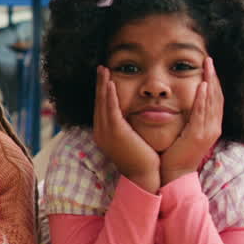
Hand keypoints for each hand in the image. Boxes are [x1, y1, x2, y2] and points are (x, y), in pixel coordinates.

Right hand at [93, 66, 159, 192]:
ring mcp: (105, 132)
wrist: (144, 176)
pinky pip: (110, 109)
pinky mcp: (115, 132)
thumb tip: (133, 116)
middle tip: (101, 67)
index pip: (102, 107)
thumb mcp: (131, 140)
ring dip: (102, 84)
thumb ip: (128, 127)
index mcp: (104, 133)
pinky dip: (109, 95)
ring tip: (104, 69)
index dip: (102, 91)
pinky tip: (110, 82)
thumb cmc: (143, 160)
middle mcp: (101, 131)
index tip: (105, 77)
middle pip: (98, 102)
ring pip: (102, 103)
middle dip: (99, 83)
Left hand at [160, 57, 222, 185]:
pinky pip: (202, 113)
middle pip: (217, 96)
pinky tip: (202, 85)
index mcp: (211, 125)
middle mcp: (213, 127)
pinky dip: (203, 98)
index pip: (215, 98)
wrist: (174, 174)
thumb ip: (187, 118)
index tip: (208, 66)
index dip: (213, 81)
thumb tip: (182, 104)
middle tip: (209, 59)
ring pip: (212, 101)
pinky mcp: (198, 135)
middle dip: (214, 76)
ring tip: (207, 65)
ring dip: (210, 82)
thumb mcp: (184, 131)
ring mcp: (208, 131)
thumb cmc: (175, 153)